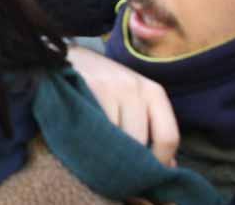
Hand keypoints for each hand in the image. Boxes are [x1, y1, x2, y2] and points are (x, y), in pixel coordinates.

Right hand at [67, 45, 178, 166]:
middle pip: (140, 142)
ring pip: (116, 139)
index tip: (145, 176)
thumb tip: (167, 168)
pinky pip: (94, 130)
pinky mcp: (87, 89)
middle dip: (130, 165)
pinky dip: (90, 145)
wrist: (66, 57)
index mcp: (153, 92)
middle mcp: (135, 87)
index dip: (158, 163)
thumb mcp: (133, 102)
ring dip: (108, 157)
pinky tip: (85, 146)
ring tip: (99, 160)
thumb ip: (151, 131)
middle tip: (118, 175)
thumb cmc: (104, 87)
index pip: (168, 137)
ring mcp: (110, 86)